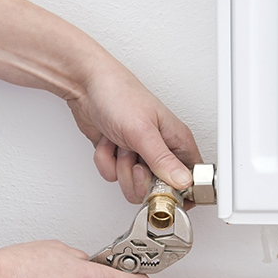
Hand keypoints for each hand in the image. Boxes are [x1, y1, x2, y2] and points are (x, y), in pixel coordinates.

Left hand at [67, 67, 202, 202]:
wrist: (86, 87)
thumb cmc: (120, 95)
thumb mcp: (143, 131)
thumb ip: (162, 160)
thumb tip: (183, 182)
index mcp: (177, 141)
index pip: (191, 178)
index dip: (178, 190)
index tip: (161, 188)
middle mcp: (160, 150)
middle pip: (158, 189)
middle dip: (138, 179)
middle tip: (134, 161)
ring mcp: (139, 155)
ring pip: (133, 185)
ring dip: (120, 168)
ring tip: (120, 145)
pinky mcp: (119, 157)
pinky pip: (113, 176)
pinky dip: (105, 161)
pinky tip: (108, 143)